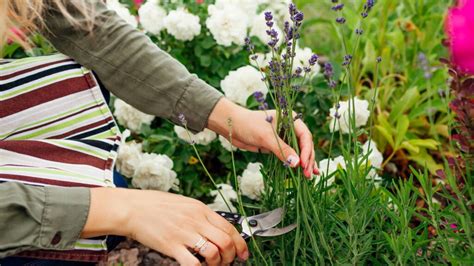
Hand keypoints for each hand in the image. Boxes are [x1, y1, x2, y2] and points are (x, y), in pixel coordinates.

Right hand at [82, 188, 248, 265]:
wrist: (133, 208)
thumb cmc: (155, 205)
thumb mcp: (184, 204)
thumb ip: (200, 215)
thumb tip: (214, 227)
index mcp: (200, 209)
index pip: (229, 227)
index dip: (240, 243)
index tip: (243, 253)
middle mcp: (196, 220)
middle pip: (225, 241)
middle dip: (231, 256)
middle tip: (227, 262)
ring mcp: (184, 233)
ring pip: (213, 253)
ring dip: (217, 264)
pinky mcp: (172, 246)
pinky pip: (193, 263)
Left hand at [208, 98, 318, 177]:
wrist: (232, 126)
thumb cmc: (248, 125)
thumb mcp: (266, 136)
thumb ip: (282, 149)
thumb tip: (296, 164)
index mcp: (291, 119)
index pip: (305, 136)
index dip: (306, 151)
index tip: (303, 164)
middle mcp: (291, 128)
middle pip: (305, 145)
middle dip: (307, 160)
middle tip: (308, 174)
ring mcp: (285, 138)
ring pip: (299, 152)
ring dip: (304, 164)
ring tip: (310, 177)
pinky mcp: (278, 147)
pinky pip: (290, 157)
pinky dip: (295, 164)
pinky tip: (303, 173)